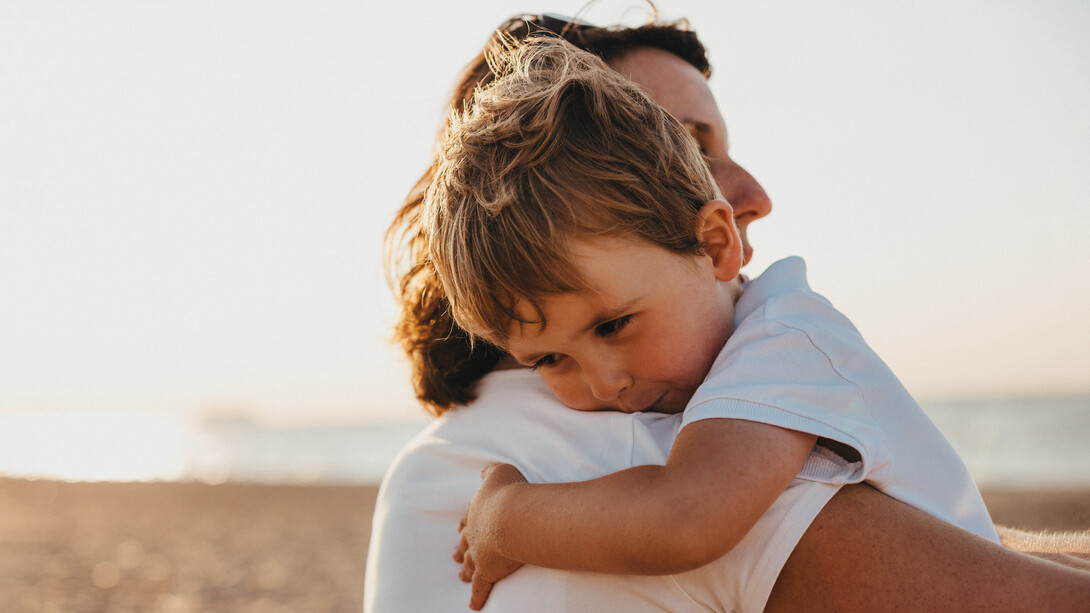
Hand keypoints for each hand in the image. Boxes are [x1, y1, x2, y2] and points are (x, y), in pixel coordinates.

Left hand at [453, 463, 527, 609]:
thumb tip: (484, 471)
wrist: (512, 515)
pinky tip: (473, 605)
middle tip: (454, 555)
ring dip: (465, 570)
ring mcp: (479, 554)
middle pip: (464, 543)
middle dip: (460, 548)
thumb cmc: (510, 492)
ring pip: (469, 564)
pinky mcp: (487, 571)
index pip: (468, 518)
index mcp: (477, 511)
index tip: (461, 528)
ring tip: (460, 575)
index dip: (465, 524)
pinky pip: (480, 587)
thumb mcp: (500, 472)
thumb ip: (491, 472)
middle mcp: (474, 533)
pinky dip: (477, 596)